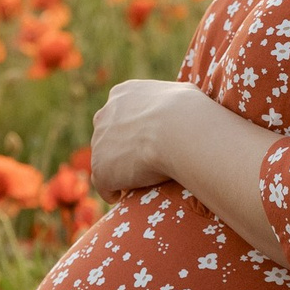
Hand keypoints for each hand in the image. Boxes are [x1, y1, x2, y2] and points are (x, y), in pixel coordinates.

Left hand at [88, 78, 205, 196]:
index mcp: (122, 94)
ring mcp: (100, 143)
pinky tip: (127, 195)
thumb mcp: (180, 94)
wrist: (180, 132)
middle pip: (109, 137)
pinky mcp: (101, 169)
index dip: (134, 130)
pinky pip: (104, 185)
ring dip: (119, 171)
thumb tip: (180, 104)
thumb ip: (169, 100)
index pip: (121, 114)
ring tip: (141, 181)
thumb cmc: (189, 112)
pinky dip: (114, 191)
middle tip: (144, 163)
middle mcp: (104, 115)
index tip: (148, 142)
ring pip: (105, 161)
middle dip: (122, 149)